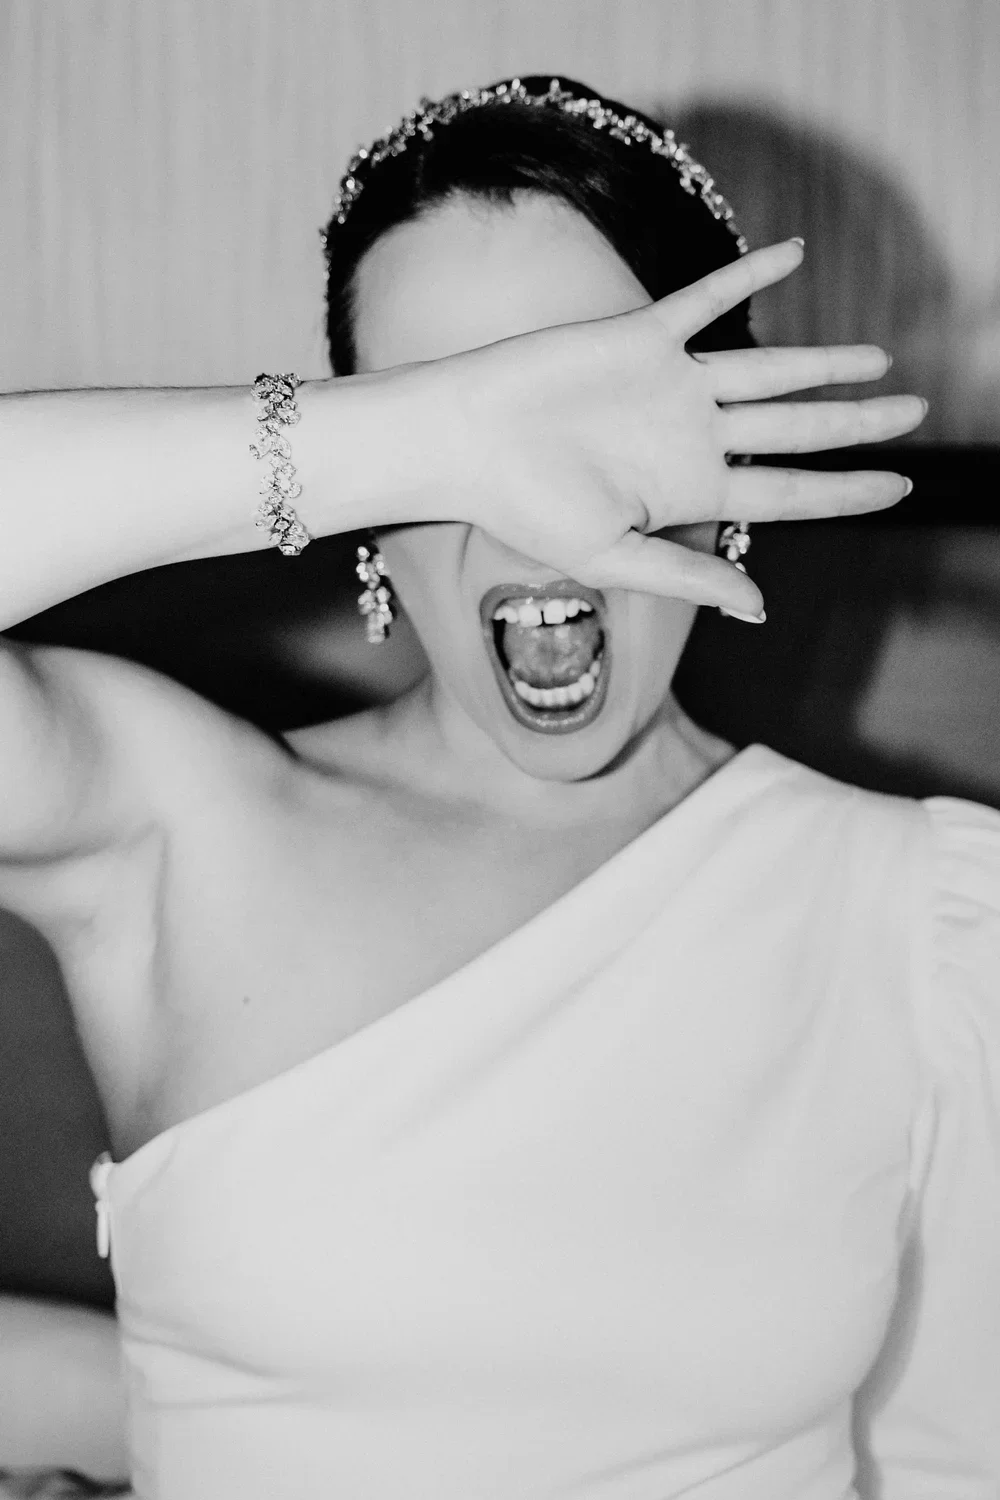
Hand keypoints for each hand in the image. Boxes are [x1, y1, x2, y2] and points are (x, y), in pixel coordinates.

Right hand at [440, 239, 924, 615]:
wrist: (465, 439)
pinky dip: (750, 274)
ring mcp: (671, 386)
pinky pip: (708, 298)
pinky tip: (794, 253)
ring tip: (878, 361)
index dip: (845, 491)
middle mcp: (690, 438)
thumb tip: (762, 610)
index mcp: (688, 493)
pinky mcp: (642, 336)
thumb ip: (687, 578)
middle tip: (916, 415)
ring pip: (768, 369)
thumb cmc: (525, 506)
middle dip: (855, 425)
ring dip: (824, 363)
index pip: (786, 493)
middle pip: (792, 428)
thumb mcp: (610, 556)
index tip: (901, 487)